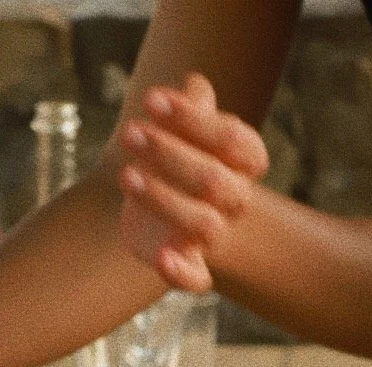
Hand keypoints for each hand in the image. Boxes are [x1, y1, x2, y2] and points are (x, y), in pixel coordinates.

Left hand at [117, 74, 269, 294]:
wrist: (166, 212)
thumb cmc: (179, 157)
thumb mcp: (184, 130)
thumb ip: (193, 108)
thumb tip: (194, 83)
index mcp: (246, 159)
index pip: (230, 137)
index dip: (192, 118)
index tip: (151, 99)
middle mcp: (237, 198)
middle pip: (212, 178)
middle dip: (169, 153)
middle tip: (130, 132)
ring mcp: (214, 235)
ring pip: (201, 222)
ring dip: (163, 198)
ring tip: (125, 174)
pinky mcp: (189, 266)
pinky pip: (196, 279)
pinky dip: (181, 273)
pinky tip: (161, 259)